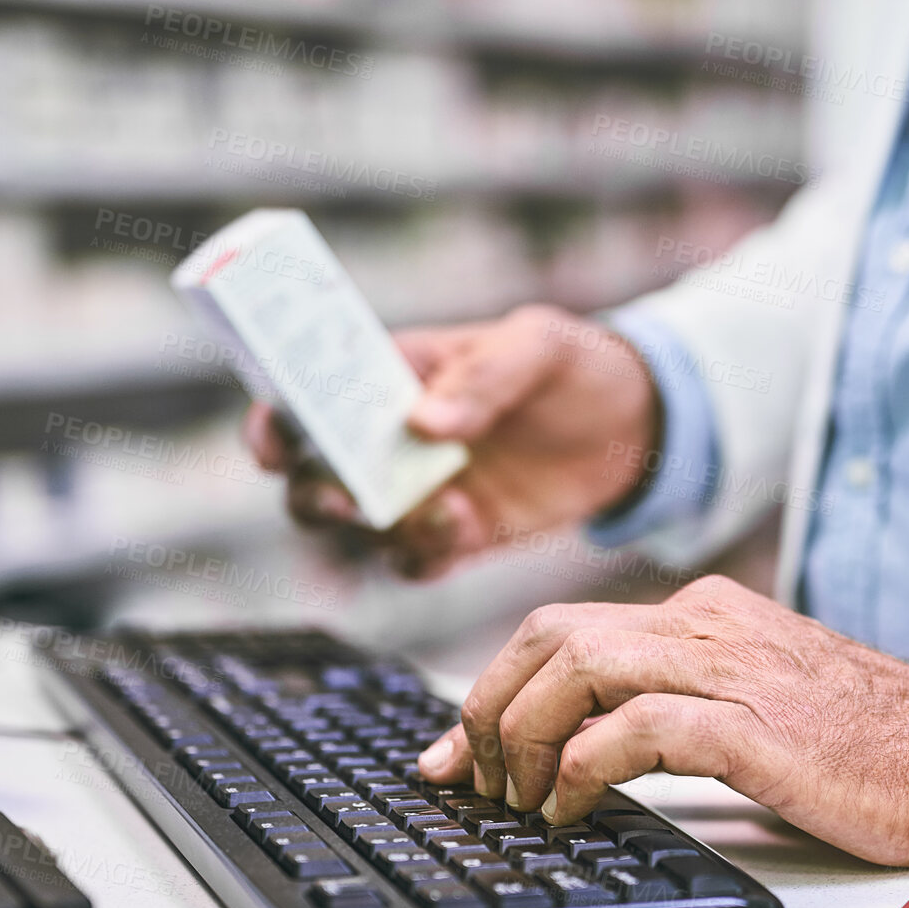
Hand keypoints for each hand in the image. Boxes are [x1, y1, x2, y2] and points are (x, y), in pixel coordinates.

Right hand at [243, 304, 658, 577]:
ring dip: (368, 529)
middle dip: (310, 492)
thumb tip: (423, 423)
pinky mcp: (455, 536)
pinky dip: (421, 553)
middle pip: (309, 475)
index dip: (273, 422)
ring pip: (352, 527)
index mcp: (389, 374)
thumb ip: (485, 376)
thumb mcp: (539, 347)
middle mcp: (387, 438)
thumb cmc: (573, 366)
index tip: (275, 444)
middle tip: (344, 498)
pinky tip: (463, 524)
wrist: (635, 426)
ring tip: (433, 509)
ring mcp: (417, 491)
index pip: (304, 396)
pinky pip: (411, 560)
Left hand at [416, 575, 908, 866]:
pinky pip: (638, 730)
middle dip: (489, 707)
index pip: (564, 628)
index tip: (457, 749)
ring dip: (527, 737)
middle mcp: (706, 628)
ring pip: (580, 669)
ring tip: (520, 798)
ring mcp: (729, 672)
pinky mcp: (754, 728)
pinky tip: (571, 806)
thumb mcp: (748, 700)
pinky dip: (584, 766)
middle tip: (473, 777)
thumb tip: (577, 744)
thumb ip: (668, 702)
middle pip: (552, 637)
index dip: (494, 686)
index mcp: (703, 616)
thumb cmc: (857, 743)